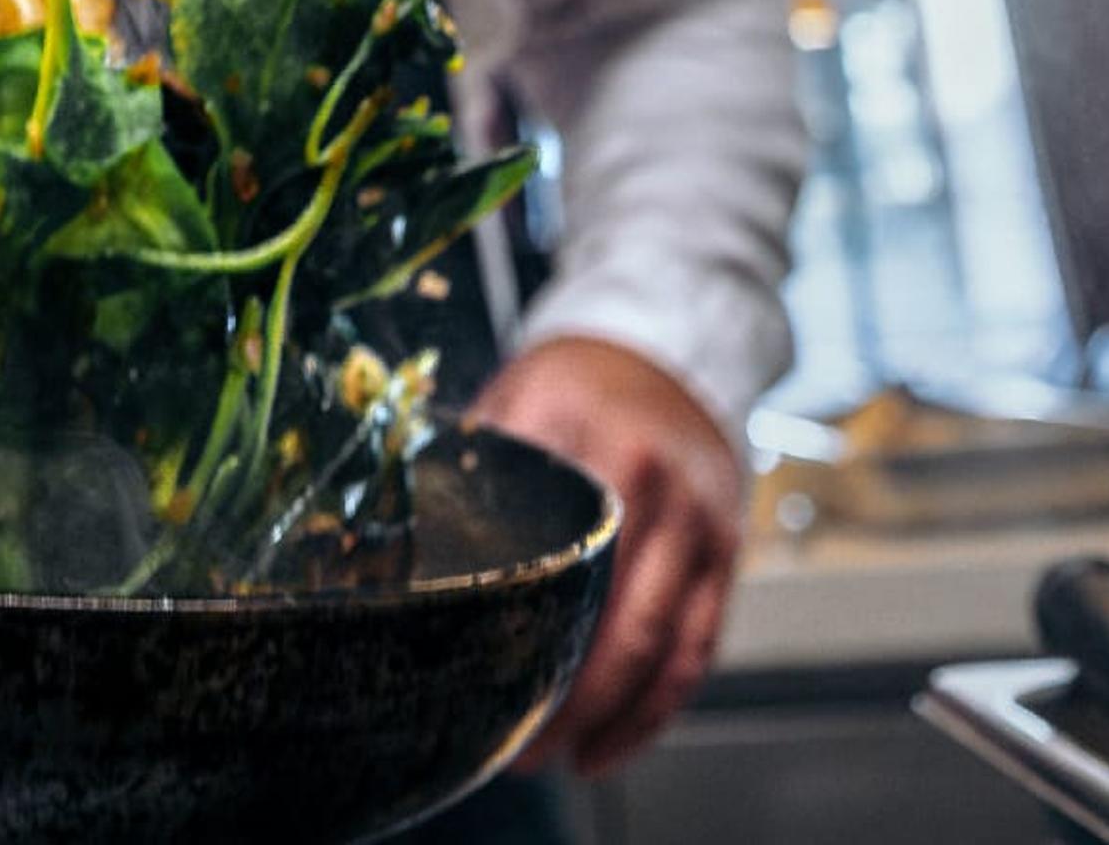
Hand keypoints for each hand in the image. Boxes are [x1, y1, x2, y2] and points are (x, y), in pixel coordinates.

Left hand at [470, 334, 747, 774]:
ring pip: (661, 645)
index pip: (550, 551)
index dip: (516, 628)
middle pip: (613, 615)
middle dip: (566, 697)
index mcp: (583, 435)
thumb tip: (383, 532)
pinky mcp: (726, 554)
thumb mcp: (513, 398)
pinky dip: (657, 708)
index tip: (473, 679)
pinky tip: (613, 743)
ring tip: (558, 757)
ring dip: (609, 716)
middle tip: (517, 746)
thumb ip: (469, 465)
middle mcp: (652, 481)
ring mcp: (698, 522)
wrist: (666, 350)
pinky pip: (697, 649)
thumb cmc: (575, 383)